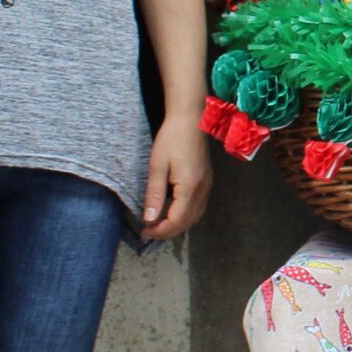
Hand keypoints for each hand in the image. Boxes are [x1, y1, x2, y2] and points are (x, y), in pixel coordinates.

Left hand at [142, 116, 213, 239]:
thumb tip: (149, 219)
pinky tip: (172, 212)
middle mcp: (202, 191)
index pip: (176, 220)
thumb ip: (155, 194)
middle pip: (187, 222)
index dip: (160, 230)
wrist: (191, 120)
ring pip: (195, 217)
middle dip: (168, 231)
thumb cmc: (171, 139)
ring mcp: (207, 187)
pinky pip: (198, 208)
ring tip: (158, 225)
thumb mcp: (157, 165)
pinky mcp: (207, 182)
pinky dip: (185, 216)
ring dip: (177, 225)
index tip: (143, 231)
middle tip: (148, 231)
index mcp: (189, 187)